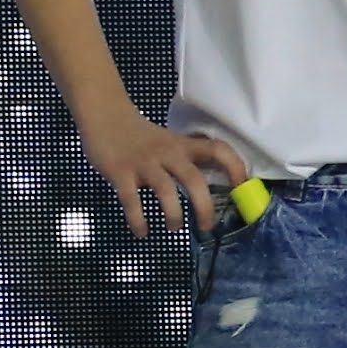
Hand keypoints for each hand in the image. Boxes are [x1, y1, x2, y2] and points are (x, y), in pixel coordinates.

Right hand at [82, 109, 246, 237]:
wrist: (105, 116)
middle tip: (206, 226)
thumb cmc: (140, 135)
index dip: (234, 167)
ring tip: (174, 227)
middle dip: (204, 207)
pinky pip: (131, 200)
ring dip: (174, 215)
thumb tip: (208, 187)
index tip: (241, 187)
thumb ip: (185, 160)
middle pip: (194, 179)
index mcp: (183, 146)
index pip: (218, 150)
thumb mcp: (168, 142)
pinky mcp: (120, 172)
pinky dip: (138, 220)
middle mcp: (167, 153)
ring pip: (165, 191)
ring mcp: (143, 163)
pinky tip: (141, 232)